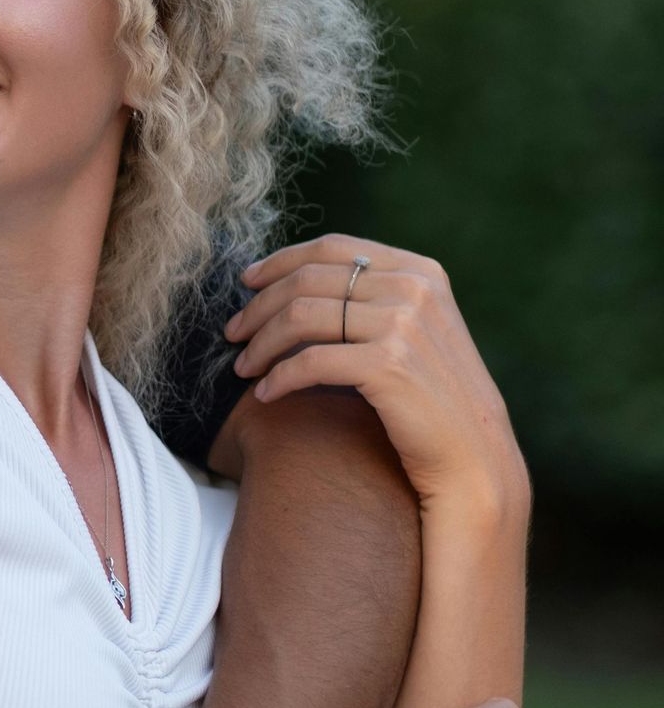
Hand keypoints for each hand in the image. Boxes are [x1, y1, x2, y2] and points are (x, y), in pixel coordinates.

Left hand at [226, 234, 528, 519]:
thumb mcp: (416, 331)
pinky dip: (278, 377)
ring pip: (300, 316)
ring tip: (242, 367)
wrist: (475, 459)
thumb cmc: (435, 401)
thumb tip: (300, 283)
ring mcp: (403, 323)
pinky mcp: (388, 364)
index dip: (280, 261)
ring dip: (261, 343)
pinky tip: (265, 394)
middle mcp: (414, 288)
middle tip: (232, 334)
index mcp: (420, 271)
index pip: (333, 248)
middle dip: (259, 307)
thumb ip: (375, 300)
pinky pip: (309, 361)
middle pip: (308, 280)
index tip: (246, 282)